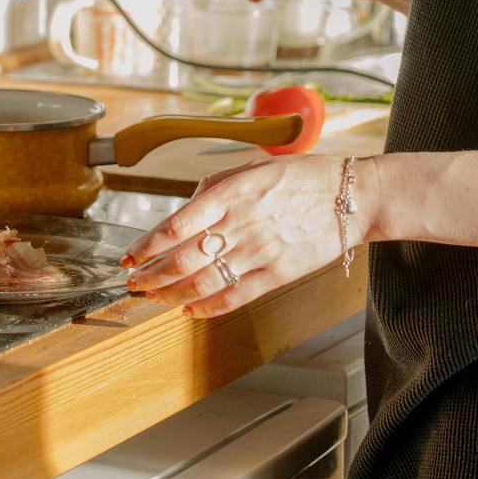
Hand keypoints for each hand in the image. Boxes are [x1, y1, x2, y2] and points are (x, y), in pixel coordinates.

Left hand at [121, 156, 375, 318]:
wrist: (349, 196)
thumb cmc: (299, 177)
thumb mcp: (250, 168)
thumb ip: (213, 190)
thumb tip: (184, 211)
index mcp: (230, 193)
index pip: (174, 226)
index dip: (145, 246)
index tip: (129, 256)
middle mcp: (240, 224)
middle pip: (182, 258)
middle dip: (151, 275)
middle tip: (133, 283)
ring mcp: (258, 252)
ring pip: (203, 282)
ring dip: (172, 294)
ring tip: (154, 298)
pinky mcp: (277, 274)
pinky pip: (234, 296)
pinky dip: (207, 307)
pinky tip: (191, 310)